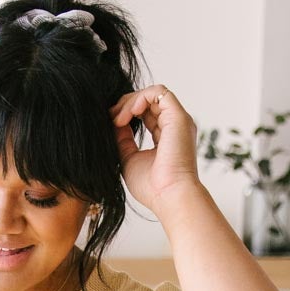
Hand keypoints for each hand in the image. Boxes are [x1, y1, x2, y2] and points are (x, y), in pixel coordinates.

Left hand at [109, 84, 200, 213]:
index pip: (146, 114)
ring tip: (117, 118)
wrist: (169, 198)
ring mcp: (178, 120)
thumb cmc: (152, 188)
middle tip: (110, 117)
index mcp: (166, 137)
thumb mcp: (129, 160)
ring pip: (152, 94)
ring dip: (130, 102)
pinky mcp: (178, 117)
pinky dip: (140, 98)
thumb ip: (123, 140)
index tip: (111, 123)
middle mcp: (174, 126)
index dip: (127, 113)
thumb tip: (114, 122)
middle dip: (126, 105)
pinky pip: (158, 93)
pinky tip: (128, 113)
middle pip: (149, 102)